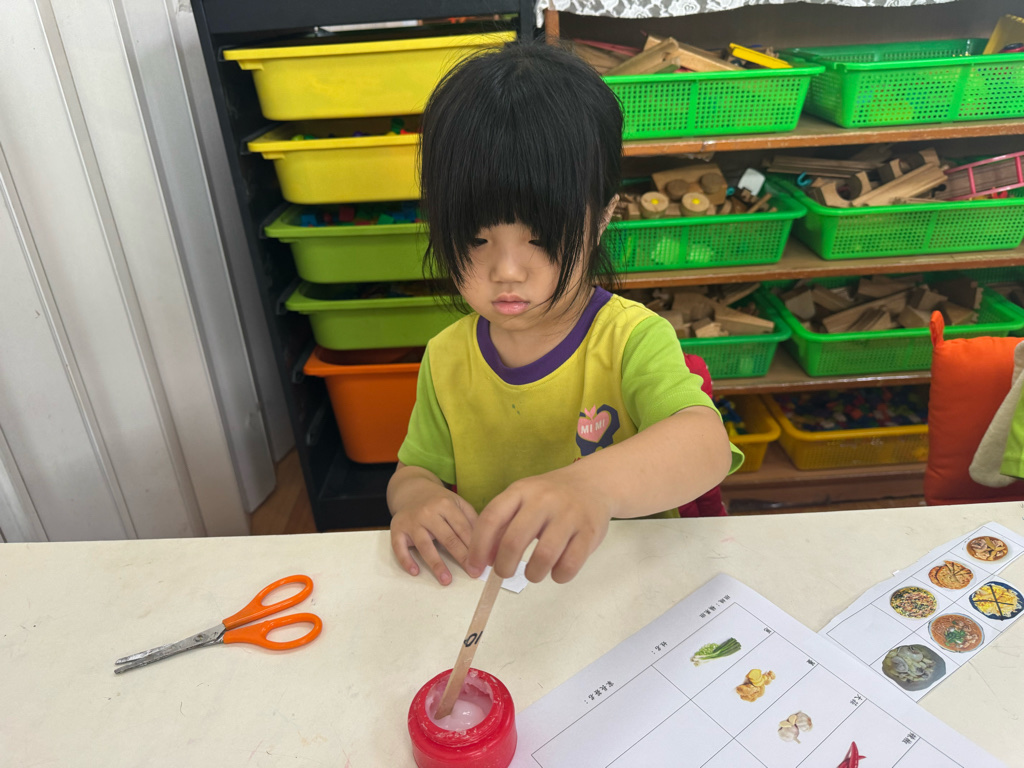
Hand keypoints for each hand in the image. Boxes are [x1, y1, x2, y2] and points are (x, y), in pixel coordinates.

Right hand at [390, 485, 477, 585]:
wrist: (411, 490)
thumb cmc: (438, 502)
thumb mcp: (457, 503)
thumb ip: (471, 519)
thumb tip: (487, 543)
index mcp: (446, 504)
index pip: (463, 528)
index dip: (474, 547)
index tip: (482, 563)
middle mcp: (428, 512)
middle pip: (447, 538)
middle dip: (461, 557)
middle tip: (472, 573)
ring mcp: (411, 521)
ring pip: (425, 545)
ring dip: (436, 564)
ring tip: (446, 580)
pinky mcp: (397, 529)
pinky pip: (399, 547)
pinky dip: (406, 560)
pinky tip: (415, 572)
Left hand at [467, 472, 613, 583]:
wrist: (594, 484)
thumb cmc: (550, 497)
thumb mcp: (523, 499)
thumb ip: (502, 525)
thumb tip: (483, 560)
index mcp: (521, 490)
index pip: (491, 518)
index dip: (478, 548)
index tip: (474, 569)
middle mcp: (544, 500)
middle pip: (514, 541)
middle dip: (504, 566)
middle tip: (504, 573)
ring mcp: (569, 515)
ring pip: (543, 557)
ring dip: (533, 574)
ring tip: (533, 574)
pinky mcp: (589, 532)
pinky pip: (570, 565)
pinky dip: (558, 576)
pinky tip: (556, 572)